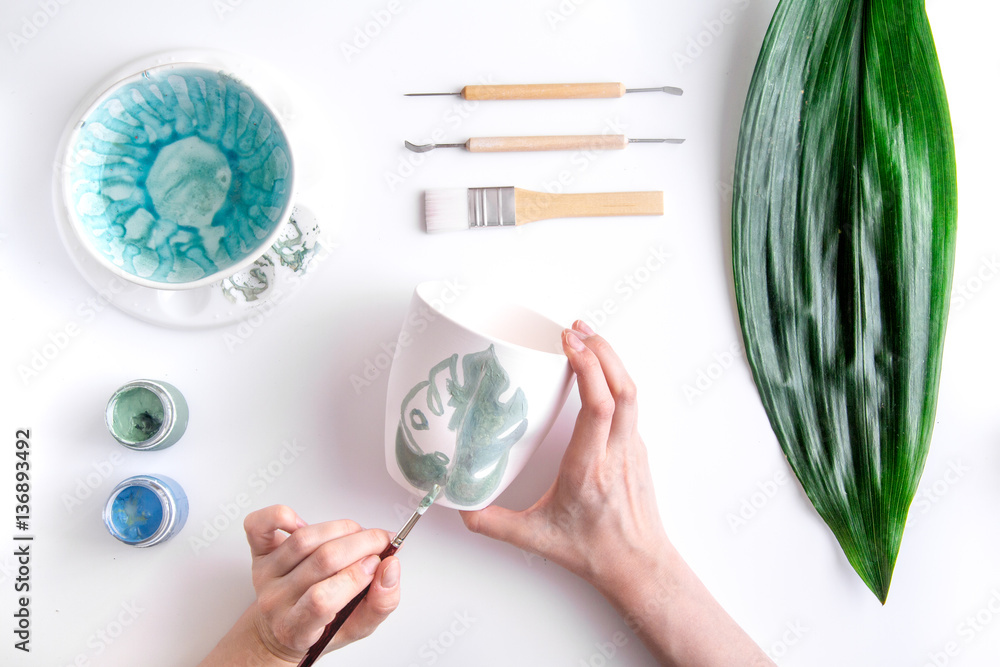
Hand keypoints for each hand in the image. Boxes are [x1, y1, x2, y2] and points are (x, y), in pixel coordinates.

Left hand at [200, 506, 400, 665]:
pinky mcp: (258, 552)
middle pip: (320, 561)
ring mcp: (265, 574)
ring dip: (342, 528)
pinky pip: (259, 524)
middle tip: (380, 544)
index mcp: (297, 628)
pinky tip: (303, 522)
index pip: (321, 600)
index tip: (378, 566)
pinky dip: (282, 514)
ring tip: (357, 535)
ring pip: (305, 539)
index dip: (355, 577)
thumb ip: (381, 603)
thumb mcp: (357, 628)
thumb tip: (391, 568)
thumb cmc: (320, 627)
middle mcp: (276, 600)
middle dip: (361, 545)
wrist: (282, 627)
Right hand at [461, 322, 773, 666]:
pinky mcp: (637, 449)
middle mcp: (616, 453)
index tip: (568, 343)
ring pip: (631, 392)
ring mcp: (633, 449)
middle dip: (600, 350)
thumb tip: (458, 505)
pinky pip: (630, 403)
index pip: (599, 407)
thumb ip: (492, 523)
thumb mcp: (534, 538)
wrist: (639, 565)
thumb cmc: (593, 551)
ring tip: (586, 336)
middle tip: (574, 327)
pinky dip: (615, 377)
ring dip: (611, 359)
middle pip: (621, 388)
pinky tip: (597, 369)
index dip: (588, 368)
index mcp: (588, 468)